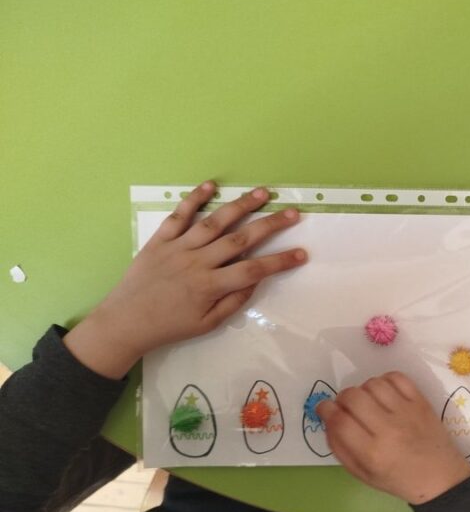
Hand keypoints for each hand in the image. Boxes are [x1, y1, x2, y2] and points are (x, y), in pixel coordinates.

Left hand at [64, 183, 306, 378]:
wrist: (124, 321)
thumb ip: (233, 302)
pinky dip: (194, 199)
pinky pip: (179, 216)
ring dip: (240, 206)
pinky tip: (211, 185)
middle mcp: (197, 263)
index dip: (280, 261)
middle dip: (270, 225)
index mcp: (210, 286)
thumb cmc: (170, 326)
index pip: (254, 270)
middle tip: (293, 213)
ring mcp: (178, 248)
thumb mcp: (207, 324)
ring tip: (262, 193)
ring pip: (214, 222)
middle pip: (240, 240)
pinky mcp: (160, 240)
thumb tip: (256, 280)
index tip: (302, 253)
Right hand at [318, 372, 469, 504]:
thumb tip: (327, 420)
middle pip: (354, 397)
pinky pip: (397, 377)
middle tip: (346, 407)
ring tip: (367, 401)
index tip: (324, 409)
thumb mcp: (363, 474)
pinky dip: (385, 380)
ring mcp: (407, 412)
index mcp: (372, 453)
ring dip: (363, 389)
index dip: (325, 410)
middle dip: (342, 398)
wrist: (440, 477)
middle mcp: (389, 429)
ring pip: (374, 384)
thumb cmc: (398, 479)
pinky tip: (384, 393)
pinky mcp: (421, 401)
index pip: (340, 421)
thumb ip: (340, 448)